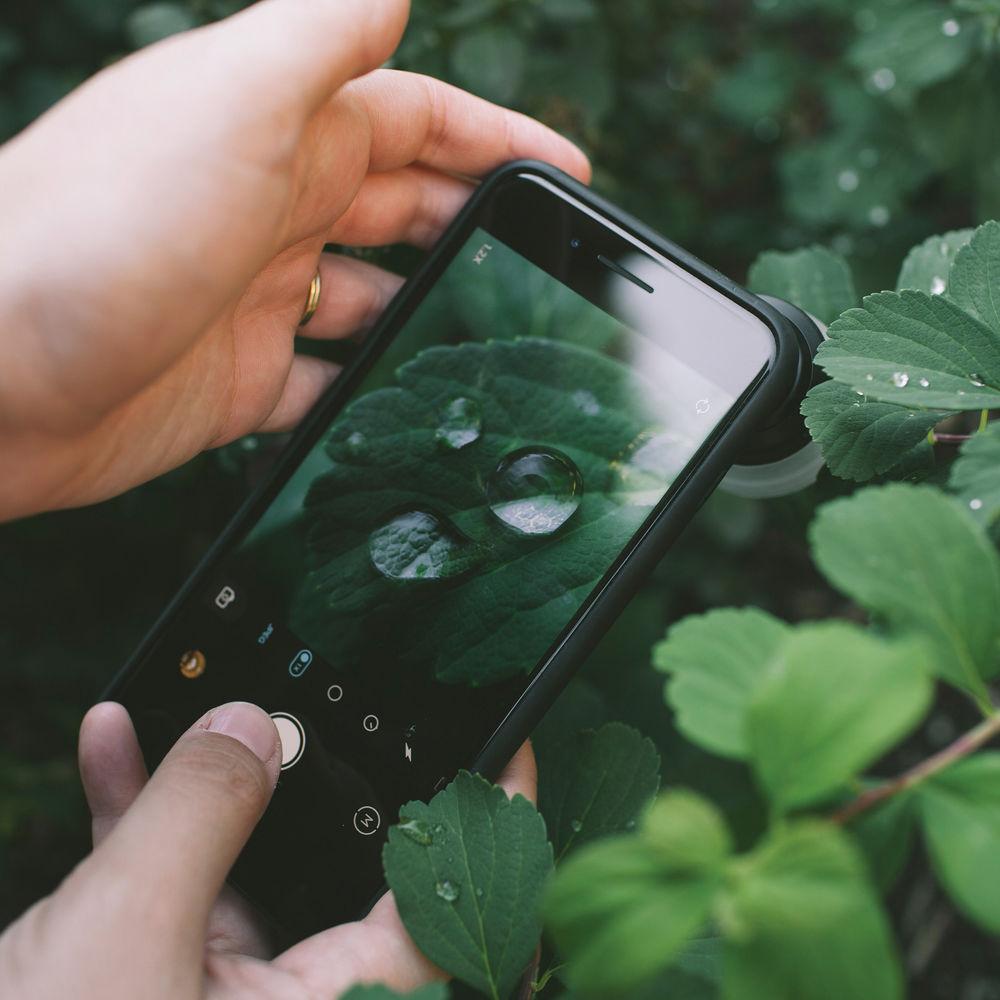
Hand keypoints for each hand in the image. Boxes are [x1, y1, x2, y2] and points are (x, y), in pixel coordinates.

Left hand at [0, 0, 588, 520]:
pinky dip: (362, 391)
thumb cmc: (102, 229)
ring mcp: (255, 298)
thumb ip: (320, 39)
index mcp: (281, 134)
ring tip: (487, 342)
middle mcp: (272, 209)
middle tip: (545, 265)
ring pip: (370, 298)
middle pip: (401, 207)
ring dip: (424, 312)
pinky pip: (322, 384)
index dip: (495, 139)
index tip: (566, 173)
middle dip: (475, 225)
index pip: (415, 117)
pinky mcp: (235, 382)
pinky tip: (397, 404)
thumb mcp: (231, 106)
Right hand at [0, 701, 537, 997]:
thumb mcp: (121, 938)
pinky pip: (175, 883)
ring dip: (209, 781)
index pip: (439, 912)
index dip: (483, 824)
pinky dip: (143, 817)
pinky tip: (112, 748)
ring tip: (198, 703)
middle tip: (339, 701)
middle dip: (331, 774)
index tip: (507, 749)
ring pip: (249, 861)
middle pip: (348, 869)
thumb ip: (196, 816)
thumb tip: (250, 727)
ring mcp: (223, 994)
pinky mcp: (160, 981)